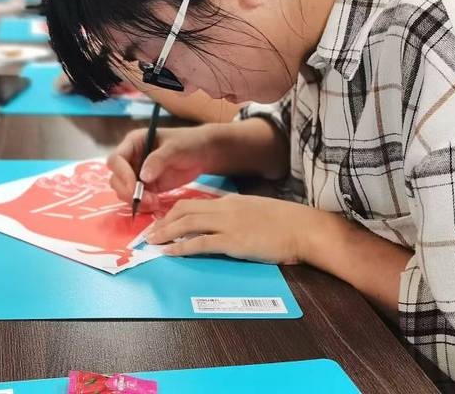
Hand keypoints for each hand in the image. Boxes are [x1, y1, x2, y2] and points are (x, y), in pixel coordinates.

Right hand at [107, 125, 223, 211]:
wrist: (202, 154)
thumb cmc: (188, 143)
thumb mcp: (175, 148)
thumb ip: (159, 159)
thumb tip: (143, 176)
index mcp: (133, 142)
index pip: (116, 159)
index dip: (122, 174)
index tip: (135, 187)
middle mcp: (131, 157)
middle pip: (116, 178)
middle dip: (128, 191)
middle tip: (147, 199)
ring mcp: (137, 173)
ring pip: (123, 190)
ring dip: (135, 200)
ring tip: (155, 202)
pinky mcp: (146, 186)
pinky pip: (136, 198)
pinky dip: (142, 204)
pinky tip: (156, 204)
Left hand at [146, 194, 328, 264]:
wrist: (305, 228)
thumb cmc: (286, 224)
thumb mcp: (256, 212)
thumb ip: (237, 216)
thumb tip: (222, 226)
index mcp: (230, 201)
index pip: (193, 202)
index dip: (172, 212)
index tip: (161, 222)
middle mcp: (225, 208)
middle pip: (184, 209)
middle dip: (163, 221)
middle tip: (149, 233)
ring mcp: (229, 223)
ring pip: (187, 223)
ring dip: (166, 233)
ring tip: (152, 243)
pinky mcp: (234, 241)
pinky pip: (200, 243)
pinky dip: (181, 247)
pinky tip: (170, 252)